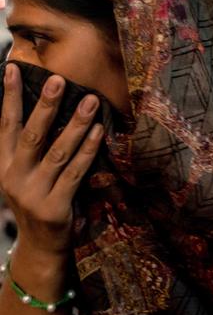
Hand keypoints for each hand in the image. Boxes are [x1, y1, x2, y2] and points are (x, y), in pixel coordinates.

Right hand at [0, 63, 103, 258]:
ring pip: (58, 151)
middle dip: (45, 105)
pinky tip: (100, 132)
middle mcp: (15, 176)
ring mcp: (34, 192)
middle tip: (58, 79)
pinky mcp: (56, 206)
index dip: (8, 96)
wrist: (41, 246)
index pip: (5, 125)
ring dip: (76, 124)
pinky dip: (89, 150)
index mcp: (5, 165)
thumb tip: (48, 108)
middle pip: (31, 134)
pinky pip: (76, 172)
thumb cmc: (38, 200)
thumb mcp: (25, 174)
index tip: (11, 68)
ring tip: (91, 101)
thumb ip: (31, 147)